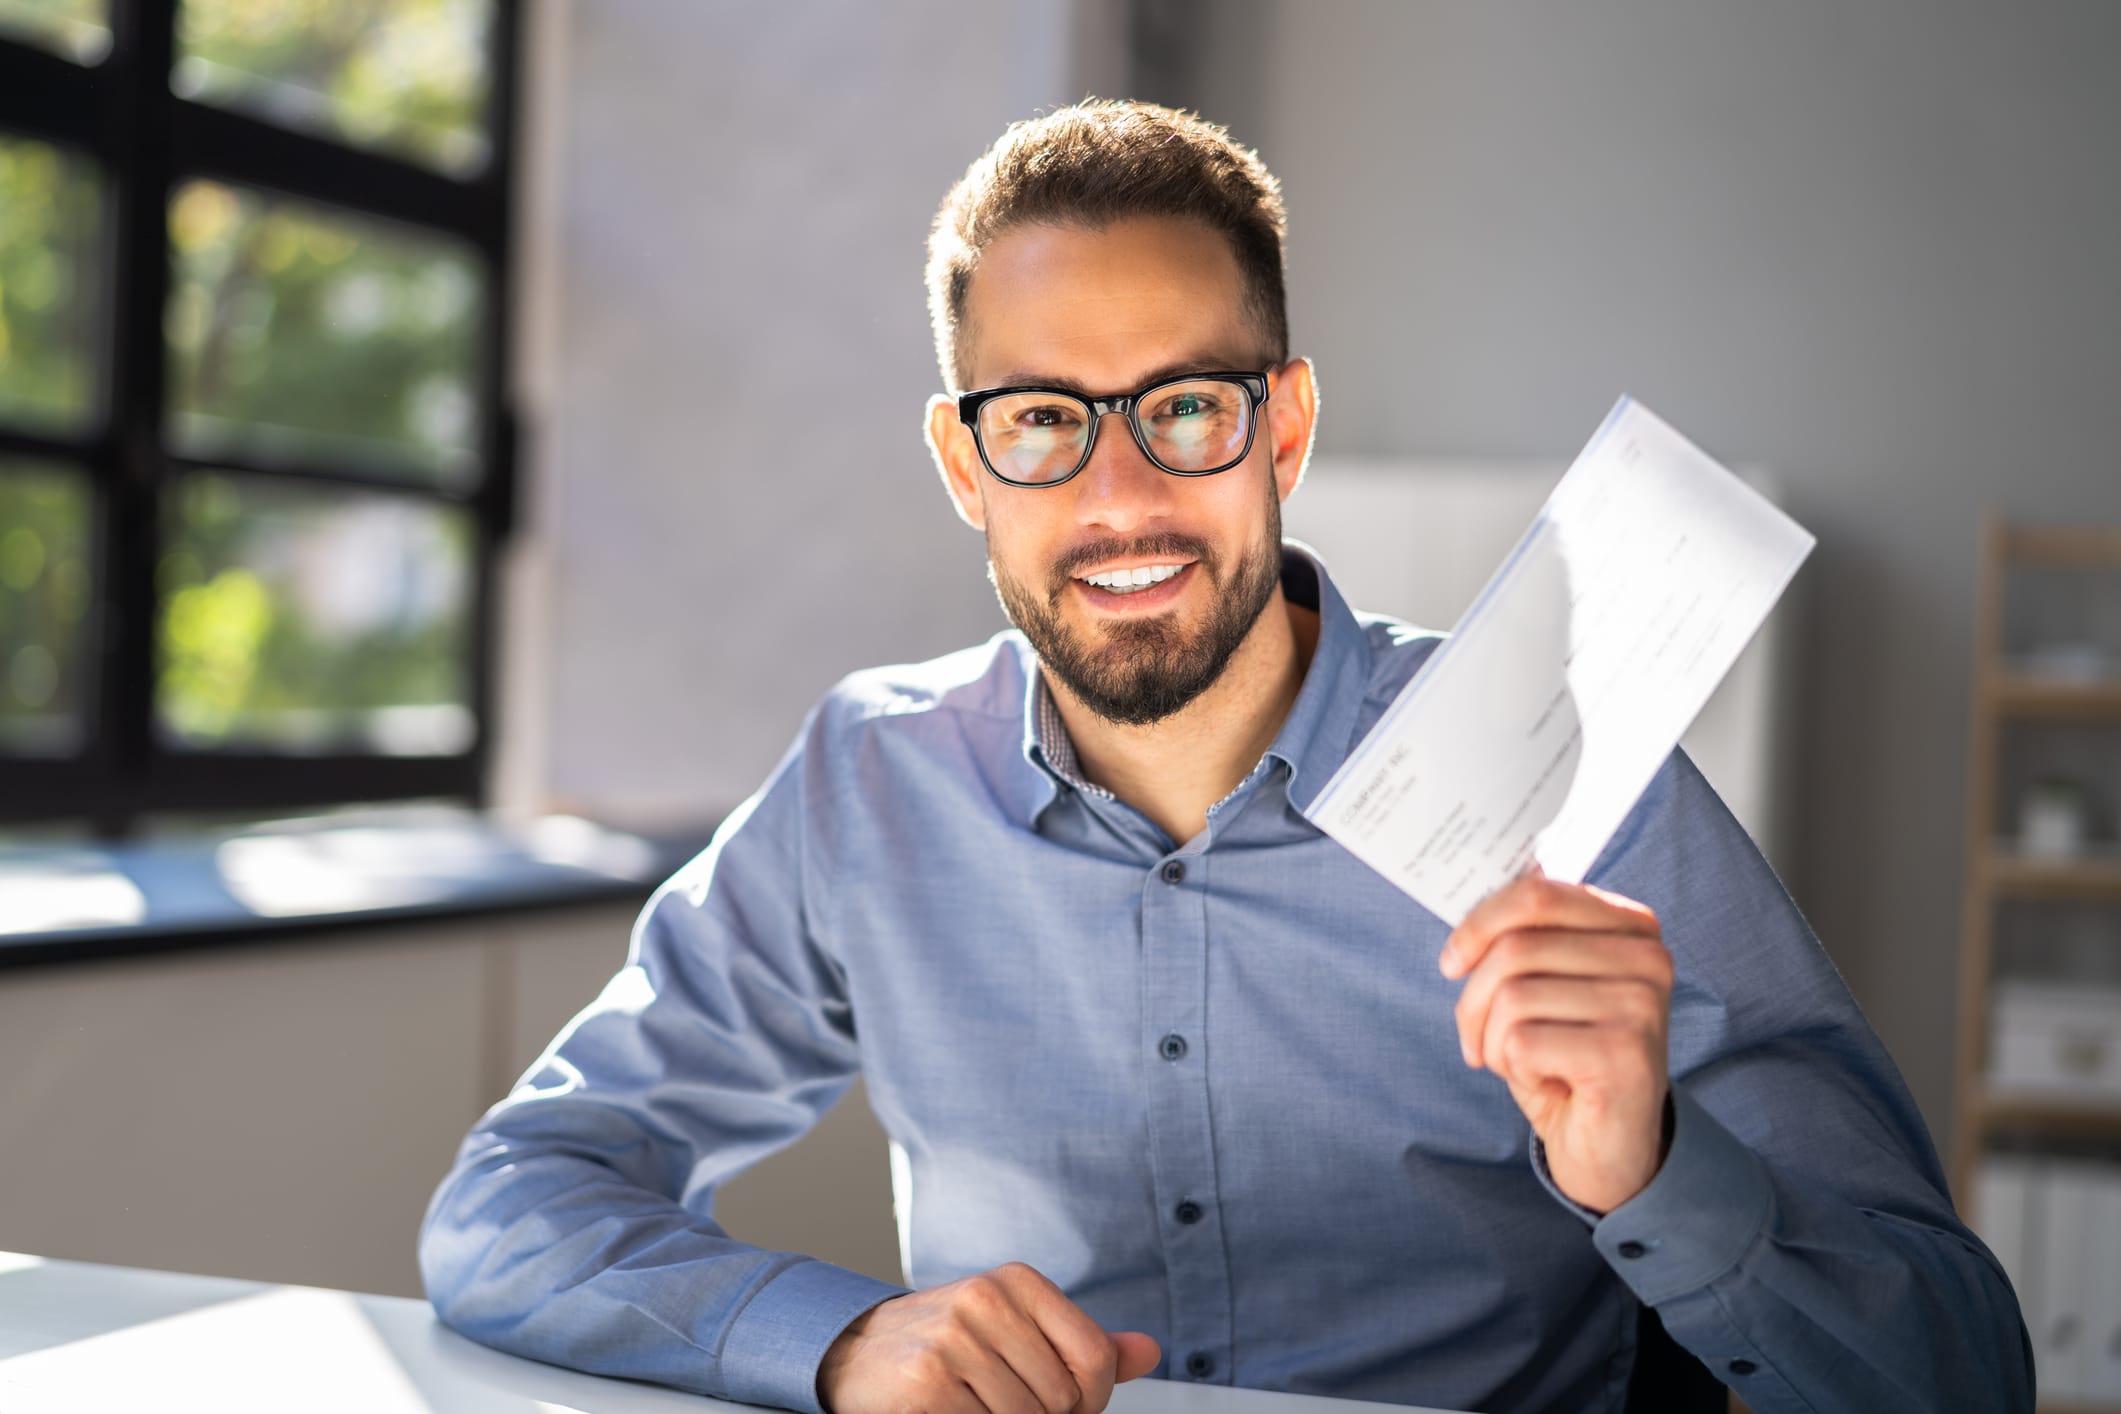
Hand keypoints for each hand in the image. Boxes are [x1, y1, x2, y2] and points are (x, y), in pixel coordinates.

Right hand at [817, 1261, 1160, 1413]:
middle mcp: (986, 1298)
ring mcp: (954, 1338)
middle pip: (1063, 1399)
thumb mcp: (1017, 1331)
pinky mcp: (927, 1381)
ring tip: (972, 1405)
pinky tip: (949, 1411)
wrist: (857, 1353)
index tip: (1061, 1403)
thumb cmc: (947, 1346)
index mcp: (1018, 1281)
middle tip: (999, 1404)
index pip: (1095, 1358)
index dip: (1087, 1400)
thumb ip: (1081, 1345)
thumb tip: (1150, 1351)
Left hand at [1439, 871, 1673, 1213]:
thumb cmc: (1566, 1058)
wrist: (1609, 1146)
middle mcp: (1648, 958)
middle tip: (1479, 1042)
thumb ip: (1525, 934)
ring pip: (1512, 997)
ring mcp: (1642, 1004)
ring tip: (1526, 1065)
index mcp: (1631, 926)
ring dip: (1494, 1042)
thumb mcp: (1543, 985)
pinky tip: (1551, 1084)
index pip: (1536, 894)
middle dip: (1474, 1002)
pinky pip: (1521, 1043)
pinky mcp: (1625, 1053)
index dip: (1477, 925)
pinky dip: (1515, 1070)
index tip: (1450, 963)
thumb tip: (1490, 878)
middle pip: (1514, 949)